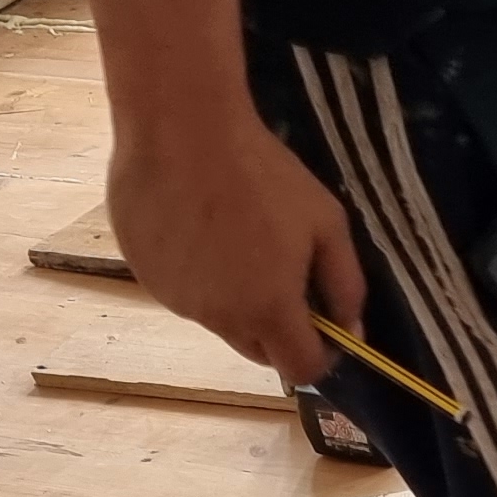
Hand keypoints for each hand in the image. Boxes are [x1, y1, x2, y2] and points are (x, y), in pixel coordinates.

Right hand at [104, 104, 360, 388]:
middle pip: (259, 351)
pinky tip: (196, 227)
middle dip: (278, 329)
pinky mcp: (144, 276)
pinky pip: (181, 291)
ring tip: (233, 238)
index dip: (320, 354)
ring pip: (218, 320)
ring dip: (234, 299)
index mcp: (269, 311)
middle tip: (282, 276)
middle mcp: (220, 319)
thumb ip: (345, 285)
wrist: (180, 127)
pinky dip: (196, 275)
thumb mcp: (326, 222)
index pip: (301, 369)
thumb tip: (353, 333)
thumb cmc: (261, 171)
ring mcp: (177, 300)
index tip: (325, 326)